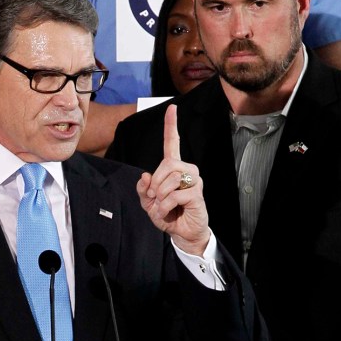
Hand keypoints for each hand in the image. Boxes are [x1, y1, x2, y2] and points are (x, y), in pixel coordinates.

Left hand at [136, 104, 209, 254]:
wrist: (182, 233)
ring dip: (160, 196)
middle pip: (166, 164)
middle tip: (154, 198)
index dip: (171, 125)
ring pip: (170, 178)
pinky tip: (168, 212)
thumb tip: (145, 175)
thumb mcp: (148, 203)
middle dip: (155, 183)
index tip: (171, 107)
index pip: (172, 143)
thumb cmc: (168, 215)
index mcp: (173, 168)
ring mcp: (194, 181)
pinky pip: (175, 194)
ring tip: (163, 206)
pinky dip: (165, 206)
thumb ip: (143, 189)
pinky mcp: (198, 194)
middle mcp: (187, 170)